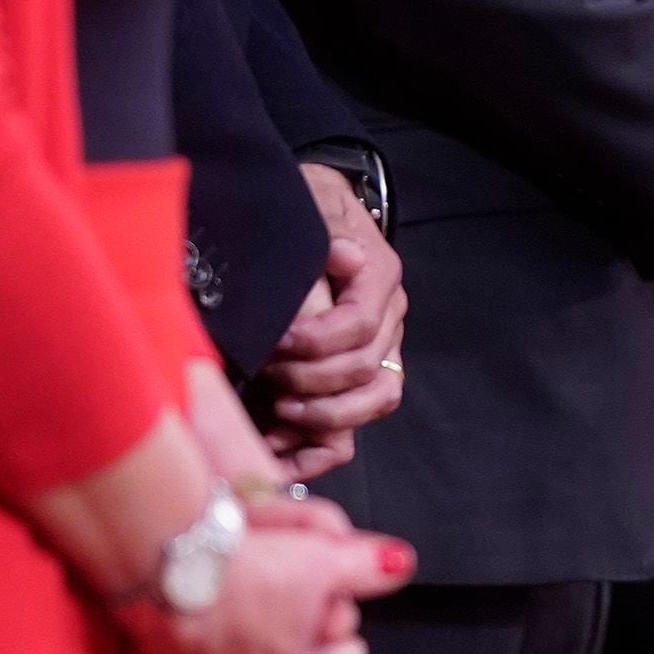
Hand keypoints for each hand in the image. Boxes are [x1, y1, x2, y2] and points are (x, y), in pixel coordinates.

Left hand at [263, 167, 406, 475]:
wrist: (303, 216)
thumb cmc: (301, 211)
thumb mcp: (309, 206)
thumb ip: (326, 233)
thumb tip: (348, 256)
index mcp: (378, 275)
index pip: (360, 325)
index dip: (316, 342)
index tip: (274, 343)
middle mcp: (387, 317)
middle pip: (366, 369)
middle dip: (311, 380)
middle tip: (266, 374)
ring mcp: (379, 349)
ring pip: (377, 400)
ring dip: (326, 417)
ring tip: (277, 414)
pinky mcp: (358, 378)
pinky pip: (356, 424)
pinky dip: (320, 446)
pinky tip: (278, 447)